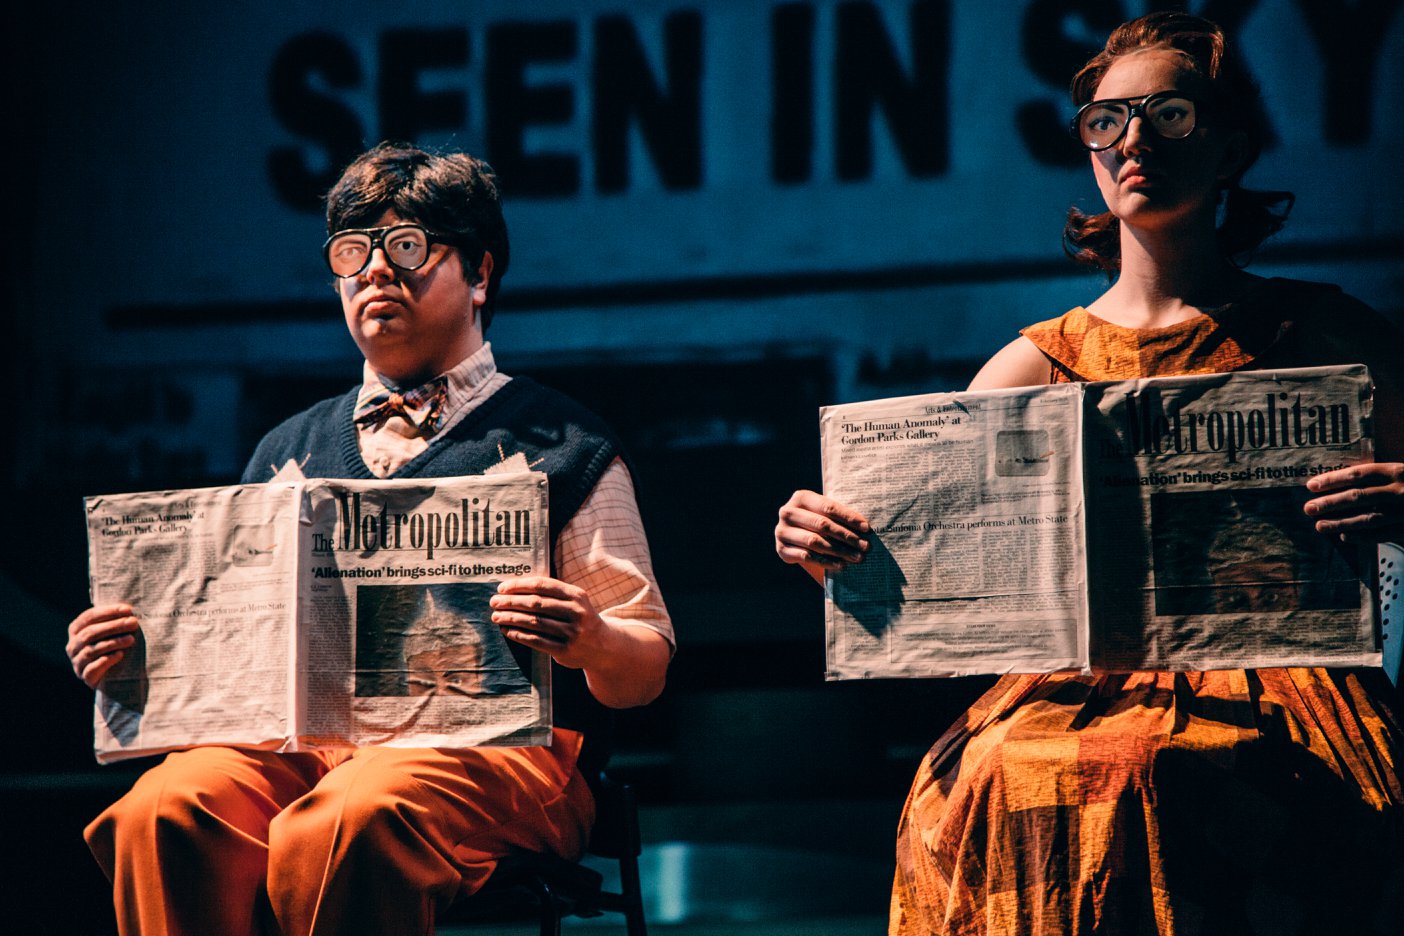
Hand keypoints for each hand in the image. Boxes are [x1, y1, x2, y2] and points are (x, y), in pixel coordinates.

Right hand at [66, 604, 139, 688]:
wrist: (110, 676)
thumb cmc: (112, 647)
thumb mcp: (110, 632)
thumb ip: (114, 620)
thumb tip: (130, 609)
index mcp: (76, 630)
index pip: (89, 617)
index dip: (108, 612)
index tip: (128, 610)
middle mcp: (73, 646)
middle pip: (90, 633)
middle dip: (113, 626)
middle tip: (133, 622)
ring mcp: (77, 662)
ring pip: (91, 650)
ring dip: (113, 642)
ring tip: (131, 639)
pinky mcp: (85, 677)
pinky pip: (92, 669)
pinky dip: (106, 661)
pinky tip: (119, 655)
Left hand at [490, 577, 605, 668]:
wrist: (604, 646)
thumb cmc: (580, 619)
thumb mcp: (575, 601)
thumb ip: (552, 593)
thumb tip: (514, 588)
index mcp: (576, 595)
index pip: (542, 585)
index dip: (519, 585)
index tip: (502, 588)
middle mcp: (576, 613)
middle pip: (536, 604)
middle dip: (511, 602)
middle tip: (494, 602)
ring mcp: (571, 633)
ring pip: (534, 622)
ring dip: (511, 618)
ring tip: (496, 617)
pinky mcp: (565, 650)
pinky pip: (536, 641)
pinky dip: (518, 635)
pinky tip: (507, 631)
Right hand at [774, 489, 869, 580]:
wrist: (799, 540)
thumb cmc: (819, 524)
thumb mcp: (827, 515)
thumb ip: (840, 517)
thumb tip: (866, 528)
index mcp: (801, 497)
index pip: (828, 507)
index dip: (849, 518)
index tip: (866, 528)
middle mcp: (787, 512)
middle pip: (822, 524)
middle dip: (846, 536)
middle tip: (865, 546)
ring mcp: (781, 531)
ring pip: (814, 541)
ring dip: (839, 550)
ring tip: (856, 557)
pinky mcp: (781, 549)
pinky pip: (806, 556)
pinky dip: (825, 562)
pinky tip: (841, 565)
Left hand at [1304, 463, 1403, 542]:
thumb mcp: (1400, 475)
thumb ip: (1377, 478)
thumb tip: (1339, 484)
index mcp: (1395, 472)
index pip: (1358, 474)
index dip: (1333, 480)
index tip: (1312, 486)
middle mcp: (1399, 491)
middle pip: (1358, 496)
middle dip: (1330, 503)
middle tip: (1309, 508)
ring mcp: (1403, 512)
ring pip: (1367, 518)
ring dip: (1340, 523)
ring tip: (1320, 526)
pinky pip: (1381, 534)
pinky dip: (1361, 537)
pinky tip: (1344, 537)